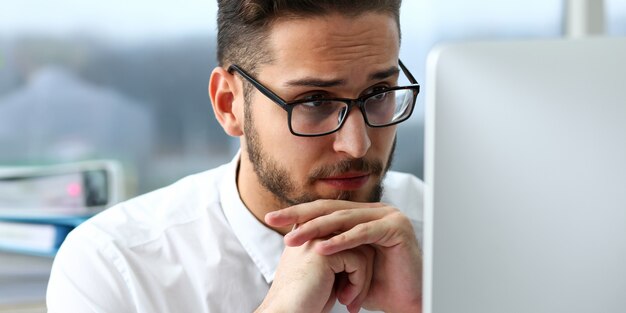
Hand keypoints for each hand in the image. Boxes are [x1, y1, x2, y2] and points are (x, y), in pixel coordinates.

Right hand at [256, 238, 374, 312]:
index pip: (349, 235)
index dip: (356, 264)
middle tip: (353, 300)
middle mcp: (312, 228)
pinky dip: (358, 284)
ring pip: (363, 250)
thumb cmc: (306, 300)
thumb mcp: (325, 272)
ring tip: (349, 302)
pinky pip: (359, 262)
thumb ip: (340, 255)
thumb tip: (370, 249)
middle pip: (358, 241)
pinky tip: (344, 299)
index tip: (351, 290)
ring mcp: (317, 237)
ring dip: (362, 281)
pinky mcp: (324, 251)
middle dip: (362, 272)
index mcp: (310, 229)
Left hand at [265, 200, 422, 312]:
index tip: (269, 218)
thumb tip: (293, 235)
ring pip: (344, 219)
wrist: (406, 302)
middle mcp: (376, 210)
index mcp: (363, 214)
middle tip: (272, 220)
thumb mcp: (344, 262)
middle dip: (300, 216)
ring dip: (316, 229)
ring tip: (293, 238)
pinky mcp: (397, 227)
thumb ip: (326, 246)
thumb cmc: (376, 287)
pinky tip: (322, 248)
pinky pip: (364, 233)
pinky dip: (342, 241)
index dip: (297, 213)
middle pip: (331, 209)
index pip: (325, 209)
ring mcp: (388, 215)